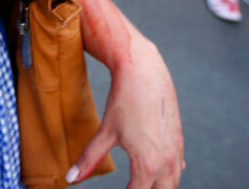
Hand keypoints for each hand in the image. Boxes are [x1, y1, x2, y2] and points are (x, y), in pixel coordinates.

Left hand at [68, 38, 183, 187]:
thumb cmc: (124, 101)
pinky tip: (161, 172)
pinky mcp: (179, 139)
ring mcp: (176, 150)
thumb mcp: (105, 132)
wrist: (144, 71)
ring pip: (172, 183)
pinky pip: (178, 166)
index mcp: (147, 165)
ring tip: (143, 186)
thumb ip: (88, 159)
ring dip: (159, 187)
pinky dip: (169, 173)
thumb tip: (70, 178)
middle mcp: (166, 161)